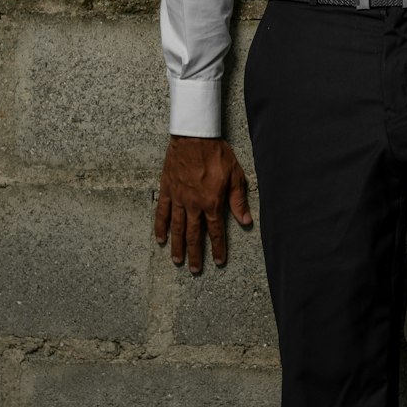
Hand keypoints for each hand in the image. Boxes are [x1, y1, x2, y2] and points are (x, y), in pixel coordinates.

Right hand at [154, 135, 251, 273]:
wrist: (194, 137)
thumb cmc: (217, 154)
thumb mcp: (235, 176)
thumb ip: (238, 201)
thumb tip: (246, 221)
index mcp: (212, 202)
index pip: (216, 231)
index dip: (218, 248)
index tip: (218, 262)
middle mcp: (194, 204)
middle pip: (194, 235)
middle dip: (195, 254)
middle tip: (194, 270)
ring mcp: (178, 198)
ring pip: (177, 228)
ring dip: (177, 246)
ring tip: (177, 261)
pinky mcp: (167, 190)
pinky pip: (162, 212)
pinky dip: (160, 226)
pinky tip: (160, 238)